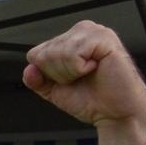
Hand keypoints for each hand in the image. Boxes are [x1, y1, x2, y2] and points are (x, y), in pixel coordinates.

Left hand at [22, 21, 145, 128]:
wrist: (116, 113)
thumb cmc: (92, 99)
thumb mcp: (54, 91)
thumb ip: (37, 80)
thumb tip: (29, 69)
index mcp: (69, 39)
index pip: (35, 54)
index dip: (47, 75)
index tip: (69, 80)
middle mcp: (81, 31)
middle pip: (44, 54)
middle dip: (58, 74)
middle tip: (81, 79)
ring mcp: (94, 32)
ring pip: (57, 53)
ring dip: (70, 73)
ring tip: (89, 74)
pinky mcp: (105, 38)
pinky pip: (73, 54)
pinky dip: (79, 69)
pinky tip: (96, 68)